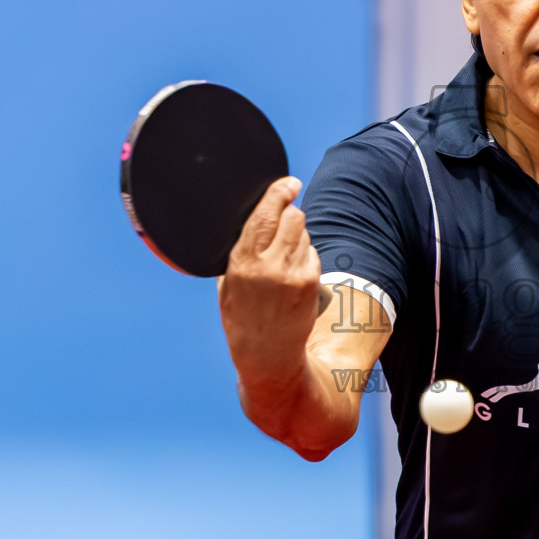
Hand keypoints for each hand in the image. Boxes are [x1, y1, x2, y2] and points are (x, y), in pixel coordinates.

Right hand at [217, 177, 323, 381]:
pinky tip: (293, 276)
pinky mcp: (310, 282)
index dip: (279, 192)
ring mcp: (293, 273)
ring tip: (282, 260)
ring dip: (297, 236)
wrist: (268, 357)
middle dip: (290, 212)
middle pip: (292, 216)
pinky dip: (305, 256)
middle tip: (286, 215)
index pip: (264, 213)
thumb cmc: (242, 320)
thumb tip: (248, 220)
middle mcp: (268, 264)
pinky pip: (313, 252)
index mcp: (241, 261)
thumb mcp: (226, 285)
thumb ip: (236, 252)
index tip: (289, 182)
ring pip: (304, 233)